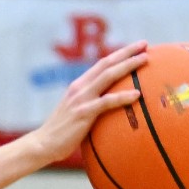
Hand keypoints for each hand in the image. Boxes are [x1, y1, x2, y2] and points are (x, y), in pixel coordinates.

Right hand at [31, 41, 147, 164]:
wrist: (42, 144)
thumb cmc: (62, 134)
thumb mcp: (76, 113)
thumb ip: (91, 106)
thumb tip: (113, 110)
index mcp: (78, 86)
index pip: (102, 64)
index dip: (119, 54)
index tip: (136, 47)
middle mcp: (79, 88)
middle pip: (106, 63)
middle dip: (127, 52)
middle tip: (145, 44)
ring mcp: (81, 99)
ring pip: (108, 76)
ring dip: (128, 65)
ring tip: (145, 59)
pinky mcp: (83, 113)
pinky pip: (106, 102)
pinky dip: (123, 96)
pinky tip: (137, 94)